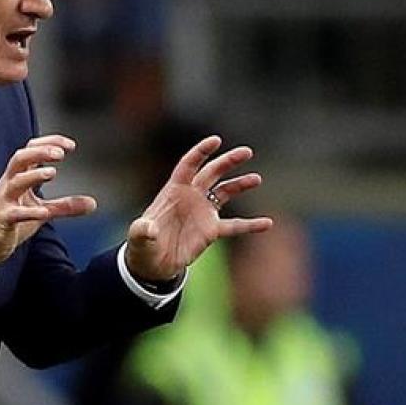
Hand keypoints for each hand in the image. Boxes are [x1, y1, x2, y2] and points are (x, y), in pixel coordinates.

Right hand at [0, 134, 95, 265]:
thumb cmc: (10, 219)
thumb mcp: (42, 210)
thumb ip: (66, 205)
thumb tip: (92, 203)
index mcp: (19, 177)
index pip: (31, 150)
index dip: (49, 143)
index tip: (70, 145)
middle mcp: (10, 184)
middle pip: (20, 158)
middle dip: (39, 152)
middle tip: (60, 153)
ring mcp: (5, 200)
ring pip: (14, 181)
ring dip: (33, 175)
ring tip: (52, 172)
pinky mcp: (2, 219)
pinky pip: (14, 213)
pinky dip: (29, 212)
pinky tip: (44, 213)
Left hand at [125, 136, 272, 281]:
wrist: (153, 264)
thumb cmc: (143, 245)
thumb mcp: (138, 238)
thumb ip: (143, 231)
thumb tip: (150, 229)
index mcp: (174, 191)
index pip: (189, 165)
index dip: (201, 152)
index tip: (216, 140)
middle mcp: (191, 197)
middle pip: (212, 173)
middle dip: (228, 161)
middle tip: (247, 152)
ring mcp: (203, 212)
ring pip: (225, 192)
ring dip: (240, 185)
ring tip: (256, 179)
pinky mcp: (212, 231)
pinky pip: (235, 226)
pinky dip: (251, 225)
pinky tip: (267, 223)